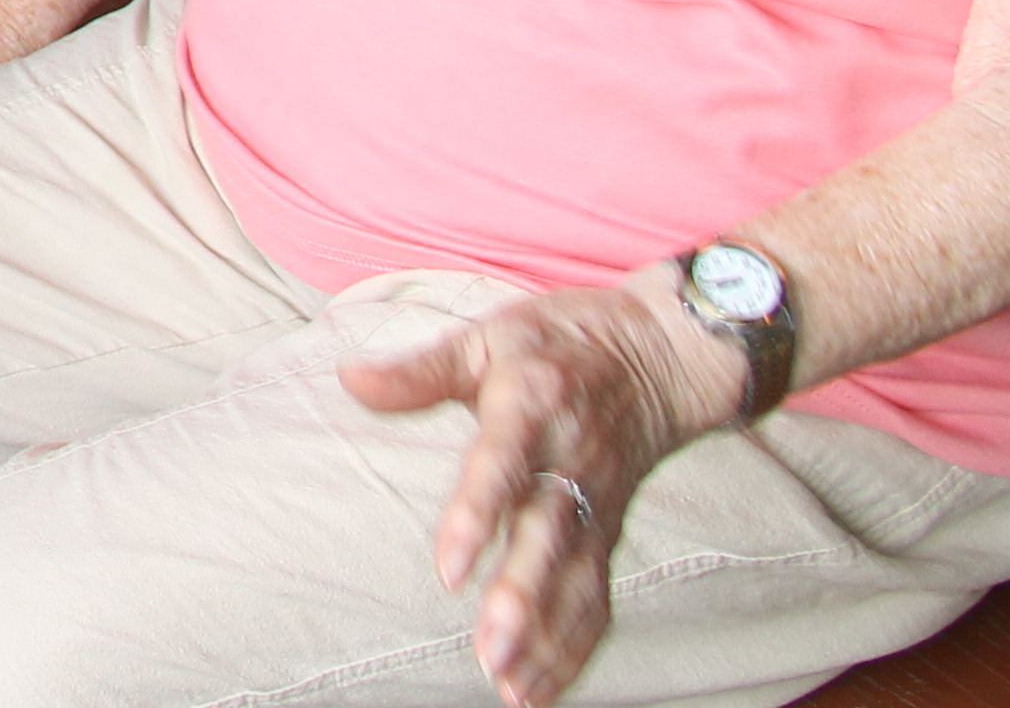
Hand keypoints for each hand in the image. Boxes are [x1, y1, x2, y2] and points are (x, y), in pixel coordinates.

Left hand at [342, 281, 748, 707]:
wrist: (660, 353)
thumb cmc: (558, 343)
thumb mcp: (487, 336)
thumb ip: (420, 369)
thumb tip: (350, 380)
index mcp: (531, 407)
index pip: (502, 466)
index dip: (477, 516)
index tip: (449, 569)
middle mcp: (570, 463)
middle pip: (548, 538)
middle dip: (522, 600)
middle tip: (490, 653)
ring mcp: (595, 504)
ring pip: (575, 579)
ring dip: (548, 639)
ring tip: (510, 688)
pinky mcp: (608, 533)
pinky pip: (596, 595)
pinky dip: (575, 646)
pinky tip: (539, 690)